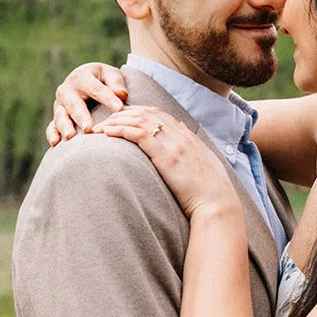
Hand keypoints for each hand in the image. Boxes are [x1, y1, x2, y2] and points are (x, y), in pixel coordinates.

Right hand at [45, 63, 127, 145]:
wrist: (84, 80)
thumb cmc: (101, 79)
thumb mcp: (110, 74)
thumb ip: (116, 83)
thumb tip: (122, 94)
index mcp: (81, 77)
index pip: (96, 89)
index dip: (108, 98)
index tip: (119, 109)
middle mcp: (67, 90)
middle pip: (74, 104)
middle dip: (81, 117)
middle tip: (89, 129)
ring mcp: (59, 104)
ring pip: (60, 116)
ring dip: (65, 127)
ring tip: (71, 137)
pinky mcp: (56, 116)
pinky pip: (51, 126)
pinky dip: (52, 134)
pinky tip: (55, 143)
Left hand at [95, 106, 239, 219]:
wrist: (217, 204)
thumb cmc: (210, 192)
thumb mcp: (202, 164)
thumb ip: (191, 147)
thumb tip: (182, 130)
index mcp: (188, 137)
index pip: (159, 114)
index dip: (138, 111)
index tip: (122, 116)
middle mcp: (181, 135)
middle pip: (147, 112)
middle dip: (123, 113)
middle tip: (105, 119)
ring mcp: (173, 144)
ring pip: (139, 120)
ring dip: (116, 121)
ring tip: (100, 127)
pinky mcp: (165, 156)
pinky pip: (138, 134)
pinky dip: (120, 130)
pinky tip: (107, 133)